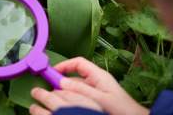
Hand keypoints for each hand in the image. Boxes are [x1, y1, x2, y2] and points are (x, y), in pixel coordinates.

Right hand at [30, 57, 149, 114]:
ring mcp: (96, 90)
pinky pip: (79, 95)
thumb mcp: (100, 98)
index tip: (52, 72)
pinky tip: (66, 104)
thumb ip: (81, 89)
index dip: (65, 65)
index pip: (78, 63)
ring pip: (76, 87)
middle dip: (62, 80)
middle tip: (50, 87)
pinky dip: (71, 98)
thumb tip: (62, 82)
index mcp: (99, 76)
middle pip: (75, 75)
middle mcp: (96, 81)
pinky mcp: (95, 100)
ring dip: (65, 90)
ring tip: (55, 97)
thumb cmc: (123, 110)